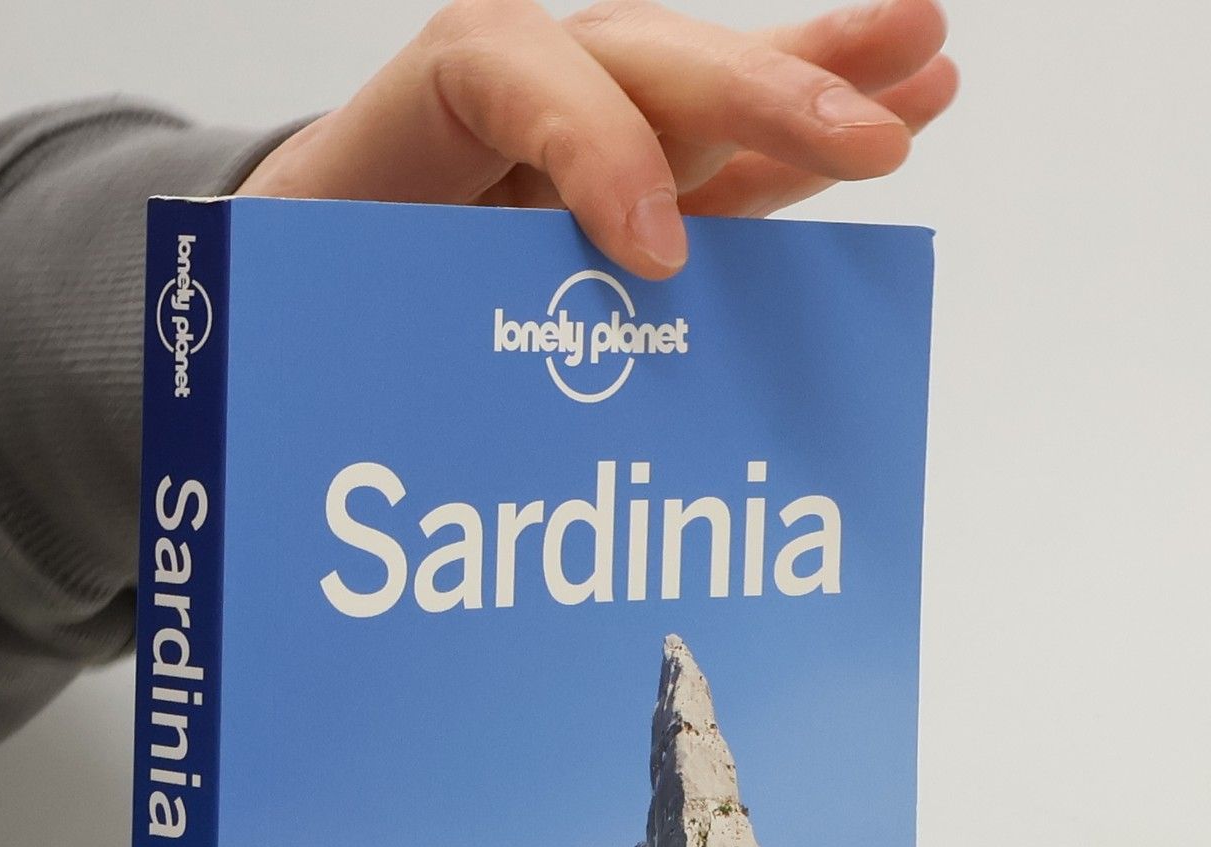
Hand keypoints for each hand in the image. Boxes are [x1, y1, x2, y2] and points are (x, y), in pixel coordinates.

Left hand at [239, 0, 955, 278]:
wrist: (285, 300)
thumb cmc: (289, 319)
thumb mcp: (287, 324)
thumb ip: (327, 335)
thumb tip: (359, 421)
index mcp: (399, 127)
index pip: (499, 68)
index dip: (589, 141)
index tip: (652, 250)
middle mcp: (502, 115)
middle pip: (635, 62)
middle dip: (755, 97)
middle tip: (863, 141)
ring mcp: (576, 146)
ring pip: (702, 95)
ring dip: (819, 82)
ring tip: (926, 67)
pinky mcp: (626, 195)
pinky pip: (724, 162)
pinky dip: (806, 146)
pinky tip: (910, 99)